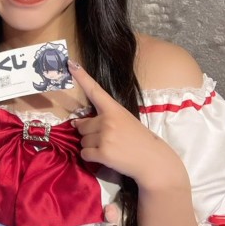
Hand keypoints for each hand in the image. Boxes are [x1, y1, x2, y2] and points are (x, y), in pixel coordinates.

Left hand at [69, 61, 179, 185]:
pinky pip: (84, 153)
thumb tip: (75, 123)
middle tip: (108, 139)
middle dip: (89, 133)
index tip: (71, 64)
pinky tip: (106, 157)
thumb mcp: (124, 122)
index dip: (82, 77)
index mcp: (115, 109)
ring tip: (110, 147)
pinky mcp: (103, 153)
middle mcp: (108, 120)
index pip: (95, 90)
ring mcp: (105, 137)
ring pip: (82, 140)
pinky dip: (91, 157)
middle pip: (81, 125)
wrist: (154, 161)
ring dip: (91, 146)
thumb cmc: (138, 140)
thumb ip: (102, 119)